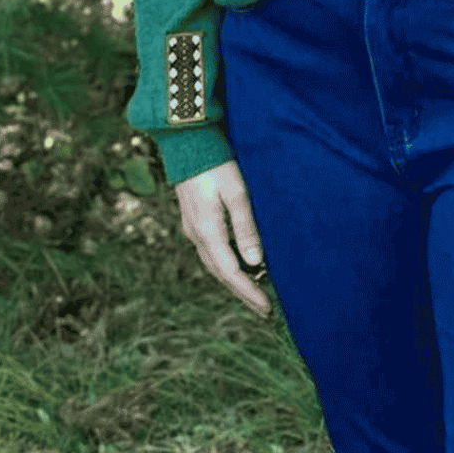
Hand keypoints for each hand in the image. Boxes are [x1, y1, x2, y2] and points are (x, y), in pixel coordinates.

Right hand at [175, 158, 270, 318]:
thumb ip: (245, 227)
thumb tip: (254, 262)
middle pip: (221, 274)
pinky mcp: (194, 220)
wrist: (187, 143)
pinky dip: (227, 265)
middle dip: (242, 293)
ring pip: (214, 265)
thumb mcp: (236, 193)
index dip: (249, 292)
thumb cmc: (216, 164)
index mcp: (207, 231)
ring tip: (256, 292)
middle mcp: (197, 235)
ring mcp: (193, 228)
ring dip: (234, 280)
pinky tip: (241, 265)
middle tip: (264, 309)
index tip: (266, 309)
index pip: (230, 272)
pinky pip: (211, 252)